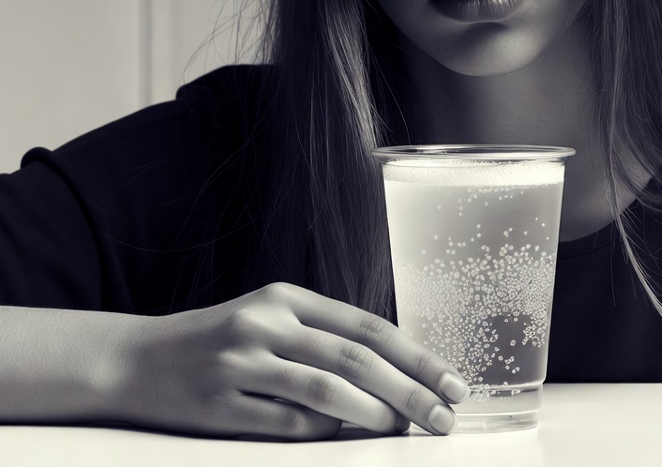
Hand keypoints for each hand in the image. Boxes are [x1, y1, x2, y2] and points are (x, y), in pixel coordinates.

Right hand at [118, 282, 469, 438]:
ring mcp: (243, 363)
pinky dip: (325, 432)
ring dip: (375, 412)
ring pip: (327, 388)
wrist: (135, 359)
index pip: (368, 326)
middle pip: (356, 357)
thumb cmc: (219, 341)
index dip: (416, 356)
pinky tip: (347, 436)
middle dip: (411, 389)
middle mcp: (268, 323)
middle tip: (446, 416)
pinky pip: (288, 422)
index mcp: (287, 298)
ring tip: (405, 429)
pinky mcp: (221, 404)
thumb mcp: (271, 320)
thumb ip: (323, 339)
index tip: (452, 382)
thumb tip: (392, 377)